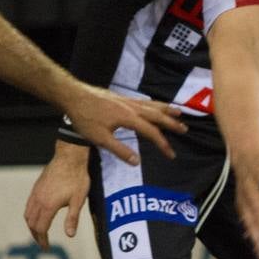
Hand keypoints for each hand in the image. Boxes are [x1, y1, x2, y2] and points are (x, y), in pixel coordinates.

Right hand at [25, 142, 90, 249]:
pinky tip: (38, 216)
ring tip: (39, 232)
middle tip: (43, 243)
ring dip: (32, 226)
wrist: (69, 157)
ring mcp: (35, 193)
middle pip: (31, 223)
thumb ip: (72, 218)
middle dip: (36, 235)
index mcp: (48, 205)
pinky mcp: (36, 187)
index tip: (46, 248)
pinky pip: (28, 205)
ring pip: (27, 214)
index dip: (43, 240)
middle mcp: (38, 200)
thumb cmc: (77, 178)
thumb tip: (69, 235)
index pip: (41, 228)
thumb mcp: (79, 200)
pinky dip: (30, 215)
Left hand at [62, 86, 186, 163]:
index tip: (171, 154)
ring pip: (153, 105)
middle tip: (185, 129)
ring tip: (179, 112)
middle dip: (172, 123)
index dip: (163, 144)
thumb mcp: (100, 138)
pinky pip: (145, 101)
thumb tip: (137, 162)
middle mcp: (132, 107)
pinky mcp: (122, 98)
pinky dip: (155, 104)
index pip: (152, 133)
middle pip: (157, 116)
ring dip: (167, 110)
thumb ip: (120, 150)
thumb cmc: (85, 119)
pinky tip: (155, 105)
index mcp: (129, 118)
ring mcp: (127, 101)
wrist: (73, 96)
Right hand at [231, 146, 258, 258]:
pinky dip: (248, 231)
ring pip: (247, 220)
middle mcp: (246, 193)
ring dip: (253, 236)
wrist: (246, 151)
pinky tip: (254, 242)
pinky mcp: (240, 201)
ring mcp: (241, 198)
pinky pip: (243, 218)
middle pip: (252, 216)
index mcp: (256, 183)